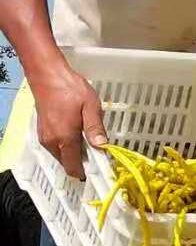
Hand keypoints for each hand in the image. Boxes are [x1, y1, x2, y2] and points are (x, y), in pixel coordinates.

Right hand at [29, 65, 106, 179]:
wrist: (46, 74)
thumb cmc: (68, 87)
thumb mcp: (90, 106)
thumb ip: (96, 129)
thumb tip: (102, 146)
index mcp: (64, 139)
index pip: (74, 168)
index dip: (87, 172)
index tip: (100, 168)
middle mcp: (52, 142)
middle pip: (68, 164)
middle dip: (83, 162)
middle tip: (97, 152)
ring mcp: (45, 137)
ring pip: (62, 156)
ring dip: (75, 153)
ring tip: (87, 139)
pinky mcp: (43, 131)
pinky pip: (57, 146)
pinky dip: (67, 146)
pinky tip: (76, 133)